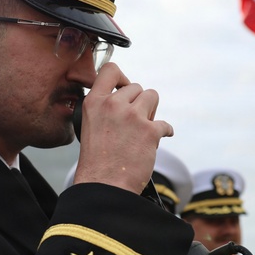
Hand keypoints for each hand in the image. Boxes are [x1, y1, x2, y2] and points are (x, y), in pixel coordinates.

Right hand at [71, 62, 173, 193]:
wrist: (104, 185)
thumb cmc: (96, 161)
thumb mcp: (90, 125)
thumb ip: (104, 108)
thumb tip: (125, 97)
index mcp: (94, 102)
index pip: (110, 70)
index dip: (122, 77)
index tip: (124, 88)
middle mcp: (113, 105)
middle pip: (136, 87)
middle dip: (138, 102)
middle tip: (133, 122)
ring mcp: (132, 116)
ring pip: (152, 96)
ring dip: (151, 111)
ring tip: (143, 127)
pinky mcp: (149, 131)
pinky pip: (165, 124)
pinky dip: (163, 132)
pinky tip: (156, 141)